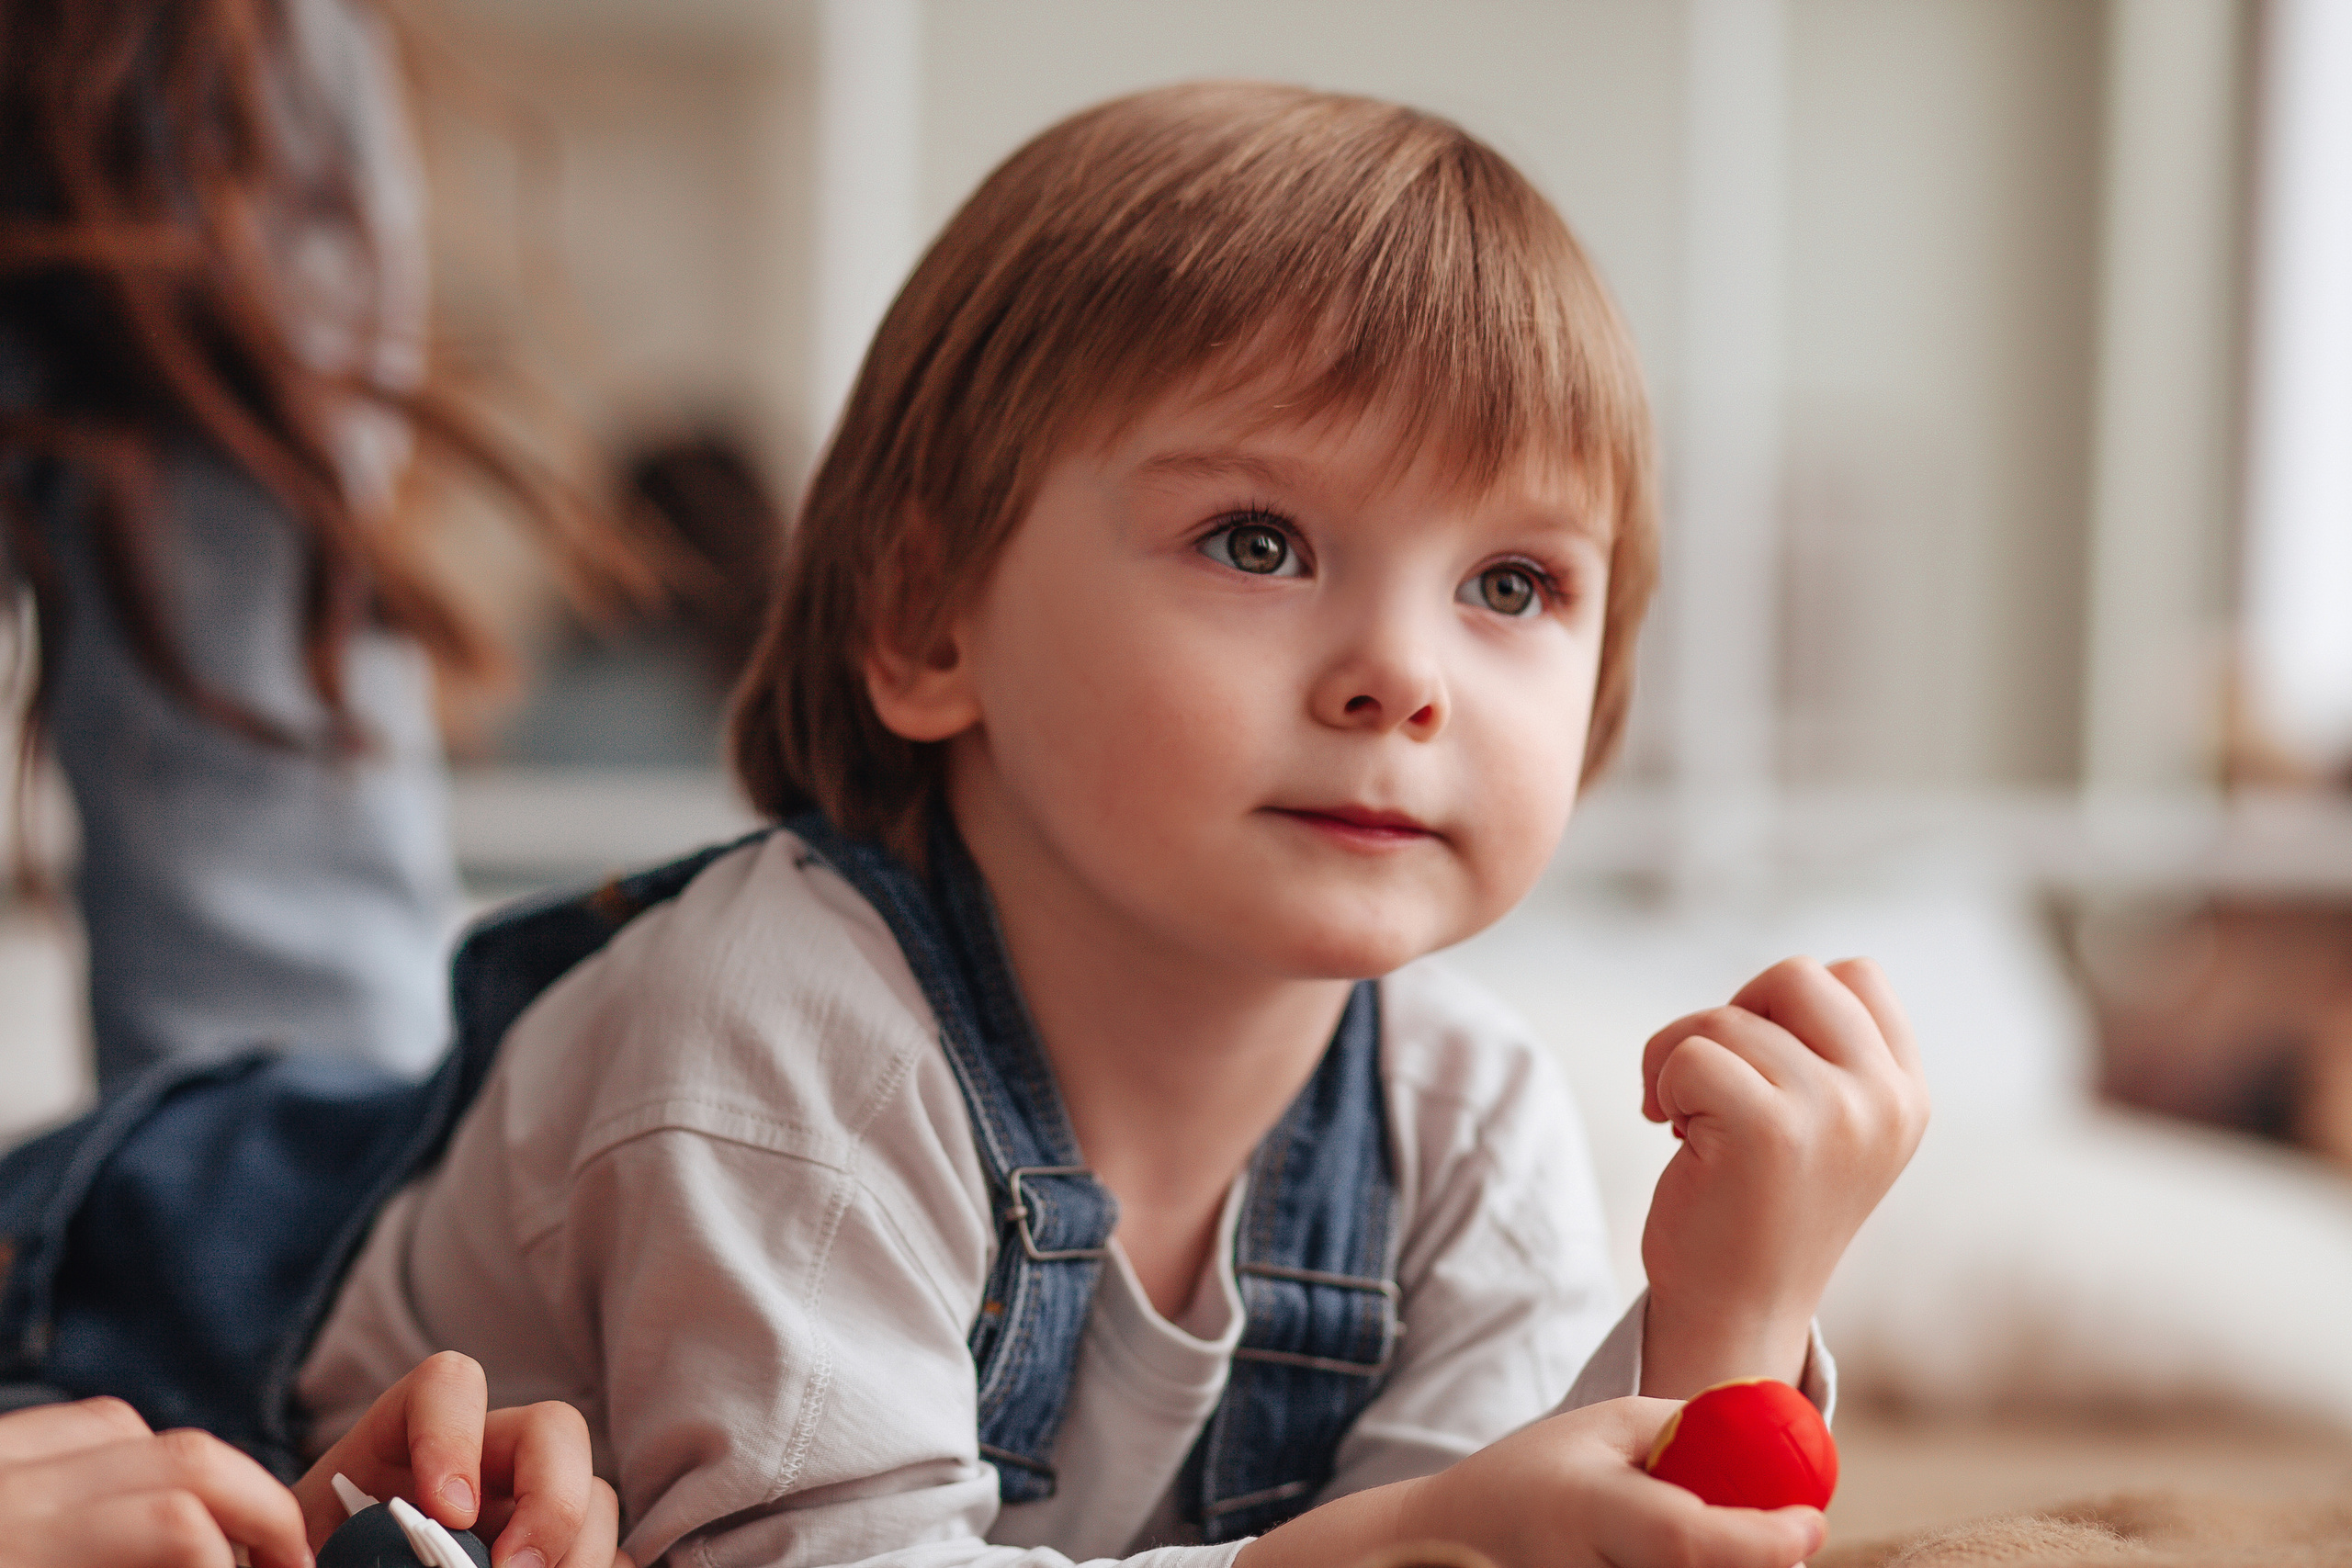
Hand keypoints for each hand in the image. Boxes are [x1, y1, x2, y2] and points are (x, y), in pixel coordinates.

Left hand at [0, 1396, 308, 1567]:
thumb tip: (230, 1562)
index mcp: (21, 1551)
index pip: (176, 1526)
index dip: (248, 1555)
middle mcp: (8, 1486)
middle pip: (183, 1456)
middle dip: (262, 1505)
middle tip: (288, 1555)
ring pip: (135, 1427)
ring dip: (201, 1476)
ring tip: (219, 1533)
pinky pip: (77, 1425)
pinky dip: (131, 1456)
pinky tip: (141, 1504)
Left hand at [294, 1352, 624, 1567]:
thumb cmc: (311, 1567)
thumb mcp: (315, 1557)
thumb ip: (352, 1551)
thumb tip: (411, 1561)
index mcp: (405, 1444)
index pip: (447, 1385)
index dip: (454, 1434)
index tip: (445, 1513)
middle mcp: (482, 1462)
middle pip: (552, 1430)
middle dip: (550, 1501)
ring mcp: (528, 1509)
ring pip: (594, 1497)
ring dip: (578, 1554)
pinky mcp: (558, 1553)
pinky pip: (609, 1555)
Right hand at [1238, 1398, 1823, 1567]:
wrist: (1445, 1544)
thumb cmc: (1533, 1475)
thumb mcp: (1604, 1426)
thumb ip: (1685, 1428)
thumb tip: (1773, 1434)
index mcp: (1589, 1513)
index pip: (1689, 1540)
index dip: (1763, 1540)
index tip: (1810, 1524)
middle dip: (1759, 1562)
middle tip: (1785, 1536)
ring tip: (1727, 1536)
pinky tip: (1684, 1556)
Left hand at [1638, 956, 1929, 1395]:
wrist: (1735, 1313)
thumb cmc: (1758, 1209)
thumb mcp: (1828, 1126)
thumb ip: (1827, 1053)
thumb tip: (1782, 982)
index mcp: (1906, 1093)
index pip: (1857, 974)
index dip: (1783, 1005)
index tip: (1760, 1067)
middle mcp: (1884, 1099)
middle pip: (1793, 976)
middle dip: (1732, 1018)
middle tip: (1711, 1082)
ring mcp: (1833, 1112)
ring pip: (1726, 1018)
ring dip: (1680, 1058)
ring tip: (1688, 1119)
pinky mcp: (1769, 1130)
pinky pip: (1687, 1053)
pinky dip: (1660, 1082)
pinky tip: (1672, 1132)